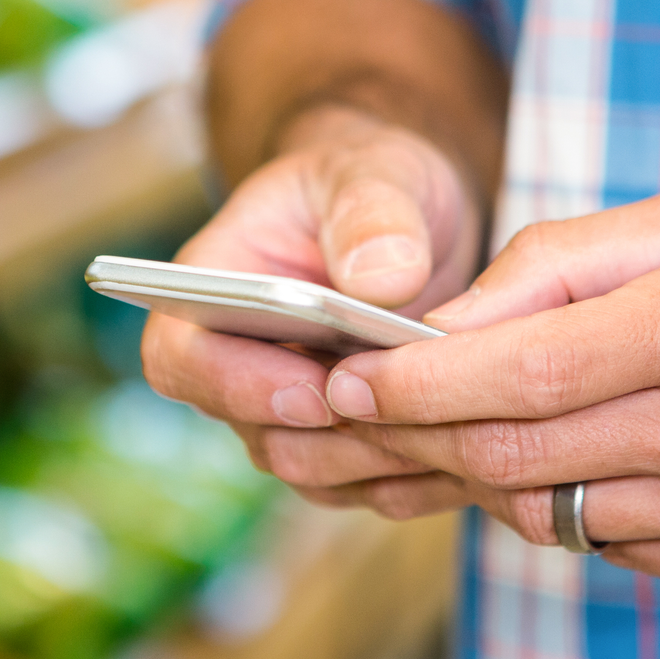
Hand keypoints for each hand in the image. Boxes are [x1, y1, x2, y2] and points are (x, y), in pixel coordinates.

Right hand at [140, 107, 492, 516]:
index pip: (181, 358)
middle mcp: (238, 363)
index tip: (316, 389)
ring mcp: (287, 411)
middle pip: (258, 434)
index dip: (235, 386)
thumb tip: (381, 282)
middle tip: (419, 418)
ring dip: (383, 460)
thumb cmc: (372, 184)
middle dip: (336, 436)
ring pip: (315, 471)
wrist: (409, 217)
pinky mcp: (341, 442)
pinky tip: (478, 451)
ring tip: (460, 429)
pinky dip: (418, 475)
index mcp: (213, 287)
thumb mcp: (375, 172)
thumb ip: (371, 214)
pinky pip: (367, 485)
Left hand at [319, 192, 659, 592]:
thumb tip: (439, 325)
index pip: (520, 377)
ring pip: (552, 512)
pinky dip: (570, 500)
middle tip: (361, 409)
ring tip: (467, 417)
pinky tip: (584, 450)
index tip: (344, 383)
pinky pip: (613, 544)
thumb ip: (558, 268)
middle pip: (517, 456)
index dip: (414, 388)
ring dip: (489, 468)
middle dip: (419, 435)